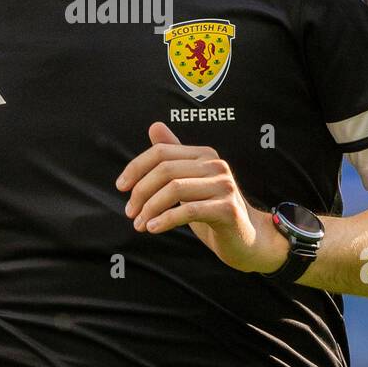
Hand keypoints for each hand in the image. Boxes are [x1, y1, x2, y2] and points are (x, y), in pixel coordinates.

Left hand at [115, 123, 288, 273]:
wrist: (247, 240)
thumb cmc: (213, 211)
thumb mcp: (189, 183)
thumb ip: (174, 156)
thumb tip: (154, 125)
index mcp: (204, 155)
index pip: (161, 152)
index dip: (136, 168)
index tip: (121, 187)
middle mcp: (216, 165)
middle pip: (165, 170)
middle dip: (141, 191)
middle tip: (129, 212)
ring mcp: (224, 185)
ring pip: (174, 189)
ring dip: (150, 208)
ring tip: (139, 224)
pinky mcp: (227, 208)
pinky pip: (189, 210)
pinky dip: (165, 219)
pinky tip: (153, 228)